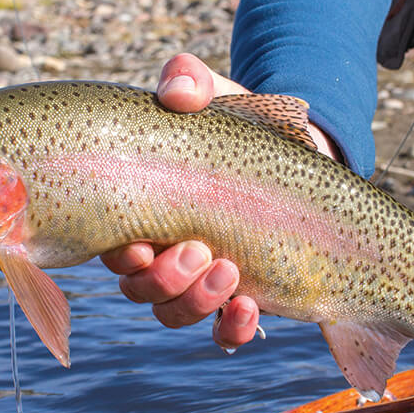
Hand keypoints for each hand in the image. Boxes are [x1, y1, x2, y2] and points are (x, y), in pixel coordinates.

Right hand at [102, 54, 341, 349]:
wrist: (302, 153)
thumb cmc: (240, 125)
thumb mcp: (216, 94)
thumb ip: (190, 81)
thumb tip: (178, 89)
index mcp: (143, 206)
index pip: (111, 245)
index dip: (119, 253)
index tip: (139, 242)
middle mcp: (163, 249)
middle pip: (138, 287)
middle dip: (161, 278)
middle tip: (196, 249)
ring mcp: (200, 277)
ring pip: (174, 312)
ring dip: (195, 301)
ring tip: (230, 271)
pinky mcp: (241, 295)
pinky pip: (223, 331)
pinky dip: (231, 328)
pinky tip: (251, 309)